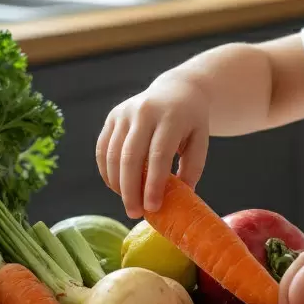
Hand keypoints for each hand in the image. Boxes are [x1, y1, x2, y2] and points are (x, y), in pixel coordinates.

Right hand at [96, 73, 208, 217]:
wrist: (177, 90)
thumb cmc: (191, 121)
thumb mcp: (200, 141)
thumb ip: (192, 168)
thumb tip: (179, 200)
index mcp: (171, 117)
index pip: (158, 155)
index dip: (153, 184)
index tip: (153, 208)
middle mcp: (144, 112)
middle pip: (130, 156)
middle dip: (130, 189)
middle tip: (135, 213)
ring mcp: (124, 112)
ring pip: (112, 154)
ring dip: (117, 184)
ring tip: (129, 203)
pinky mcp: (112, 116)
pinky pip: (103, 148)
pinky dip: (106, 171)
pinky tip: (116, 186)